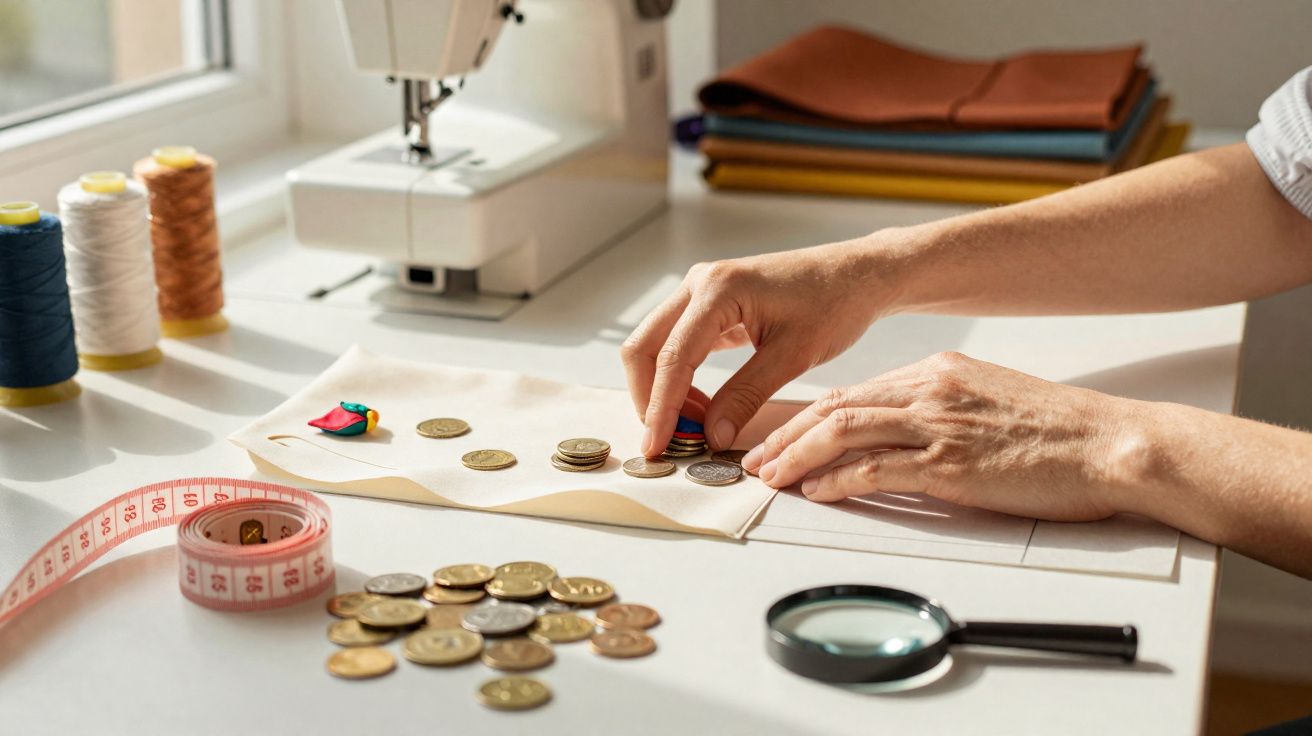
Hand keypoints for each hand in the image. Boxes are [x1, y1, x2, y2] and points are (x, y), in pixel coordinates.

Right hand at [621, 239, 893, 456]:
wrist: (857, 275)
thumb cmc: (835, 304)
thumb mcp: (793, 356)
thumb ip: (746, 396)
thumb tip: (710, 436)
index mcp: (718, 289)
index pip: (672, 357)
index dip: (661, 408)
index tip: (657, 447)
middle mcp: (700, 284)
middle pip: (643, 347)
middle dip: (649, 398)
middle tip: (671, 441)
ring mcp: (701, 292)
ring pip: (655, 346)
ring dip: (664, 390)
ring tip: (697, 426)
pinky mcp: (710, 305)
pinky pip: (678, 344)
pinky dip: (680, 378)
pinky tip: (703, 406)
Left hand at [742, 352, 1130, 521]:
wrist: (1109, 443)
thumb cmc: (1058, 431)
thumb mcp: (989, 400)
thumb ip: (941, 409)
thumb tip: (900, 434)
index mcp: (938, 373)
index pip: (855, 393)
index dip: (809, 417)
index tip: (782, 435)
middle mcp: (931, 391)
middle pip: (837, 408)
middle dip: (787, 435)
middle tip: (756, 457)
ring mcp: (939, 425)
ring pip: (844, 432)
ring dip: (797, 456)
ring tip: (770, 476)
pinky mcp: (951, 463)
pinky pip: (877, 469)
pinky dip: (838, 481)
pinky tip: (817, 492)